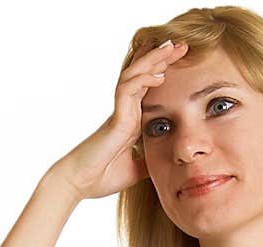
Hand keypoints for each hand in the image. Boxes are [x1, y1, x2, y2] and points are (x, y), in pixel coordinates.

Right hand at [48, 39, 189, 200]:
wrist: (80, 184)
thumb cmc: (101, 177)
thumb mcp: (135, 171)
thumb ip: (148, 161)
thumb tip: (165, 162)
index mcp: (132, 122)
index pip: (149, 90)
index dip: (163, 73)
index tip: (182, 63)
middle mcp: (125, 112)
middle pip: (144, 76)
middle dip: (162, 59)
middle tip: (181, 45)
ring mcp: (120, 113)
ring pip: (136, 75)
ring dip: (153, 60)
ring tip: (171, 46)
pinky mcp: (115, 119)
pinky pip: (128, 91)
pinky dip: (143, 80)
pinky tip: (159, 75)